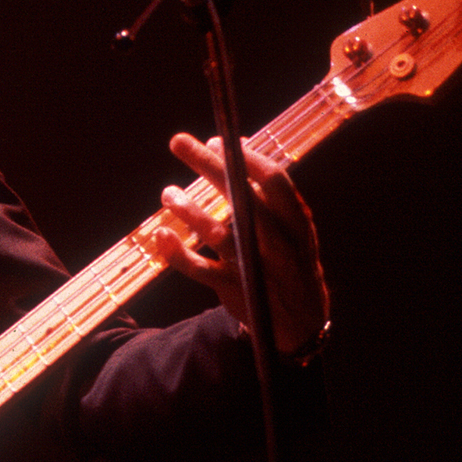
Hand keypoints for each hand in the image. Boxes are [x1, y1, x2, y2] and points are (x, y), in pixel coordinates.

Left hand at [156, 133, 328, 359]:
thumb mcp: (293, 226)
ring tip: (168, 193)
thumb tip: (234, 143)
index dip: (245, 157)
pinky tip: (160, 234)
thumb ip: (266, 190)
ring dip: (189, 210)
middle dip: (209, 167)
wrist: (301, 320)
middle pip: (241, 199)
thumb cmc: (290, 258)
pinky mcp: (232, 289)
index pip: (273, 180)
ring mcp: (254, 266)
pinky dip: (177, 253)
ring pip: (218, 234)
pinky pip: (200, 270)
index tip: (216, 140)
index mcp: (296, 221)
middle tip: (179, 142)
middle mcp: (277, 242)